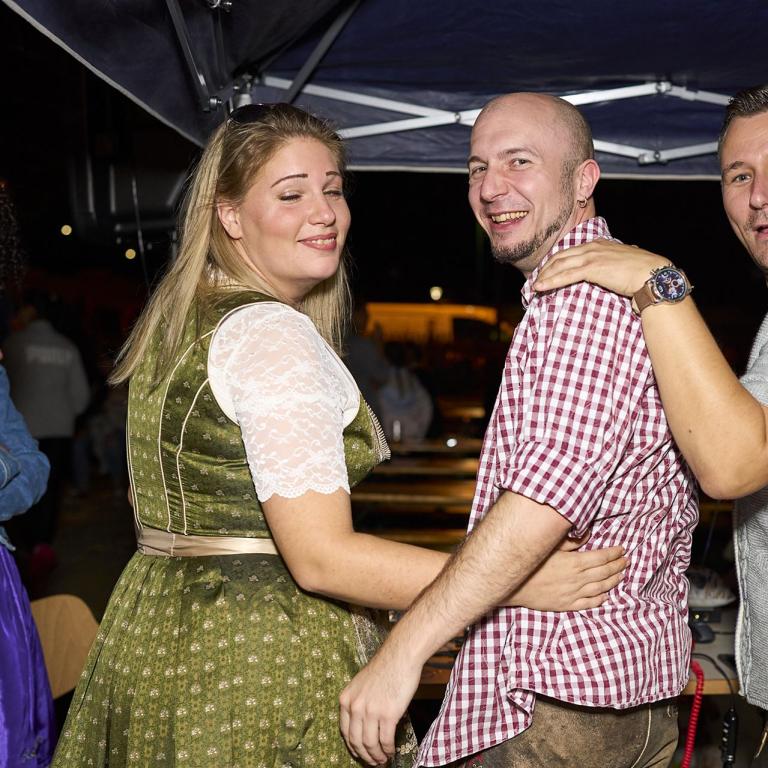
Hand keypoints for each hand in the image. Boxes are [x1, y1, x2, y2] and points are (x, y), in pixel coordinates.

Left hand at [339, 647, 420, 765]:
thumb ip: (358, 703)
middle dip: (365, 756)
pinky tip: (391, 751)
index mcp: (346, 699)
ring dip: (377, 756)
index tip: (360, 753)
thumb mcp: (361, 685)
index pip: (345, 732)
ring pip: (370, 744)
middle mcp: (355, 706)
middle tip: (373, 762)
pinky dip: (388, 749)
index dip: (353, 747)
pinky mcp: (388, 714)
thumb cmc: (384, 669)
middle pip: (356, 741)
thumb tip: (362, 726)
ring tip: (383, 760)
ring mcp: (371, 711)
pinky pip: (385, 740)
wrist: (400, 657)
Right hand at [507, 536, 626, 610]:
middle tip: (626, 562)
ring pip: (599, 588)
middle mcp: (577, 579)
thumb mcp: (550, 547)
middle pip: (603, 572)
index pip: (600, 557)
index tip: (622, 550)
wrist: (515, 585)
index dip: (613, 553)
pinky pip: (588, 603)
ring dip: (612, 582)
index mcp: (574, 562)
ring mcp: (573, 593)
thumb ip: (570, 542)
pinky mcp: (567, 604)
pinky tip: (605, 596)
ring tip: (620, 576)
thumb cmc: (531, 563)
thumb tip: (588, 535)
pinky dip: (599, 599)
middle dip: (616, 566)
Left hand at [534, 239, 668, 297]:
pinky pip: (565, 275)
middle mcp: (594, 247)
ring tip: (534, 286)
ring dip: (544, 276)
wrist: (653, 275)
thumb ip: (616, 262)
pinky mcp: (592, 268)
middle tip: (536, 280)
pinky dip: (550, 281)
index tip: (547, 271)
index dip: (557, 262)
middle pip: (561, 256)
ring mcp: (592, 256)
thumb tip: (619, 265)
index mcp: (600, 244)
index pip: (571, 251)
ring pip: (560, 265)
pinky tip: (540, 287)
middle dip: (545, 268)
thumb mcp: (625, 263)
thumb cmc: (643, 273)